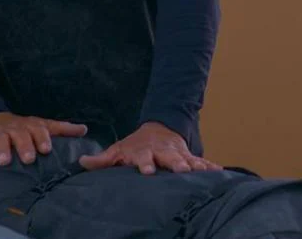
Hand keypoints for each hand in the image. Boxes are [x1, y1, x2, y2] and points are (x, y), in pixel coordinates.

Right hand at [0, 112, 87, 165]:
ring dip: (2, 149)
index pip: (40, 130)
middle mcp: (17, 128)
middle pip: (21, 136)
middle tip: (29, 159)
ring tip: (4, 161)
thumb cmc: (26, 128)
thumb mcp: (44, 125)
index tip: (46, 149)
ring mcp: (0, 133)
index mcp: (32, 126)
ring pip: (0, 140)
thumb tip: (85, 130)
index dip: (43, 139)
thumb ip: (63, 129)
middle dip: (25, 146)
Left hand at [78, 122, 221, 175]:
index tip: (147, 171)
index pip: (144, 158)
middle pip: (169, 158)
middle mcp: (163, 152)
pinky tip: (220, 172)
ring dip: (196, 165)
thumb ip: (102, 159)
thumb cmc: (135, 146)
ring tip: (205, 172)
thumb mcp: (118, 150)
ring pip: (188, 160)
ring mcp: (177, 154)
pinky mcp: (189, 157)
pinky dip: (210, 166)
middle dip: (176, 164)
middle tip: (181, 171)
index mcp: (144, 151)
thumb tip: (81, 163)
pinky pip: (201, 161)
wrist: (159, 130)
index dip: (145, 164)